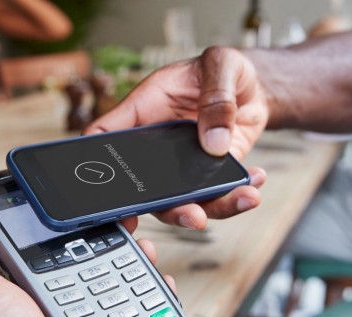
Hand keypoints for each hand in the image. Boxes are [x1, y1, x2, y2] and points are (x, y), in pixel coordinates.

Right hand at [84, 46, 269, 228]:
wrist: (255, 87)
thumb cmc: (225, 69)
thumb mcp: (221, 64)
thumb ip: (217, 96)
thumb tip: (214, 141)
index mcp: (144, 110)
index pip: (105, 136)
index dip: (96, 164)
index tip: (105, 192)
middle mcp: (157, 144)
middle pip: (144, 187)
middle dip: (166, 208)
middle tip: (191, 216)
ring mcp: (181, 165)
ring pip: (181, 201)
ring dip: (210, 209)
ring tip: (242, 199)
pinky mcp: (208, 175)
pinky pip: (215, 197)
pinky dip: (236, 197)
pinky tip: (253, 185)